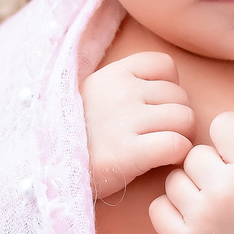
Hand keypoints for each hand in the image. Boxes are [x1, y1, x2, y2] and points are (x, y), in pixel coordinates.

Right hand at [81, 52, 194, 199]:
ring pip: (185, 119)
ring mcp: (125, 120)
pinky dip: (178, 155)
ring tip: (160, 149)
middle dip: (177, 117)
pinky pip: (178, 145)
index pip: (165, 65)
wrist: (48, 168)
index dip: (168, 88)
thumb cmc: (76, 136)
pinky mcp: (129, 152)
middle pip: (180, 96)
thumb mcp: (93, 95)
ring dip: (181, 137)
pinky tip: (162, 162)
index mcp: (113, 74)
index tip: (154, 108)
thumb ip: (123, 85)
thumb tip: (165, 87)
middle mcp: (122, 91)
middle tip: (158, 136)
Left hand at [148, 112, 233, 233]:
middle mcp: (226, 189)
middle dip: (208, 165)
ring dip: (189, 187)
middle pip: (194, 153)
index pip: (221, 123)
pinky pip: (157, 208)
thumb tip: (209, 131)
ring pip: (173, 179)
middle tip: (224, 184)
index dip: (228, 137)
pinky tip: (191, 214)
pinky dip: (170, 209)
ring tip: (209, 202)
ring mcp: (203, 217)